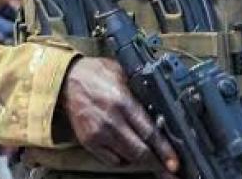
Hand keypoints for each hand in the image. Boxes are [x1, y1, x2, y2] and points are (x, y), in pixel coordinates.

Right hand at [61, 57, 178, 176]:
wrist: (67, 79)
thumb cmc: (97, 73)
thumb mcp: (124, 74)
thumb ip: (141, 92)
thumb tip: (162, 107)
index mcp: (123, 102)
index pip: (149, 132)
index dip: (164, 150)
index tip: (174, 163)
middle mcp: (111, 121)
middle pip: (139, 152)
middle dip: (158, 164)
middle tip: (170, 172)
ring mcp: (98, 134)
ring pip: (126, 159)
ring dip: (142, 162)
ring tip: (155, 162)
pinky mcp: (88, 142)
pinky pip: (110, 160)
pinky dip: (123, 160)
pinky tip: (131, 155)